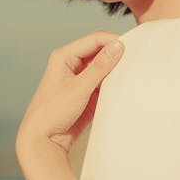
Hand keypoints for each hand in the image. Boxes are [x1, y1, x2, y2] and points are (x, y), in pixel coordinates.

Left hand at [16, 31, 123, 161]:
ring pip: (102, 68)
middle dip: (116, 55)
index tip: (134, 46)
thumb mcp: (79, 88)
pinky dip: (112, 84)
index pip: (94, 40)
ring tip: (131, 72)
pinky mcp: (85, 93)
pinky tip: (123, 87)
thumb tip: (118, 46)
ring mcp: (78, 79)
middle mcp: (71, 64)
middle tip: (136, 59)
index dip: (113, 40)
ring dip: (115, 70)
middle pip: (99, 52)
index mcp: (64, 56)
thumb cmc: (52, 113)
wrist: (43, 140)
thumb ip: (100, 66)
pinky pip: (102, 83)